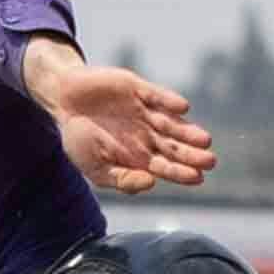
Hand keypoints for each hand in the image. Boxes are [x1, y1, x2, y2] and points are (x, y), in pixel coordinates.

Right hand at [19, 38, 216, 195]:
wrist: (64, 101)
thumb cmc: (79, 138)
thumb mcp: (95, 168)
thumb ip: (122, 179)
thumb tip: (150, 184)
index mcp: (138, 156)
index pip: (165, 167)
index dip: (181, 173)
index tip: (198, 178)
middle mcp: (146, 134)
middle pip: (174, 147)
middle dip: (192, 155)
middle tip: (210, 161)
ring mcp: (144, 111)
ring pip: (171, 123)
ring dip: (188, 131)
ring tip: (205, 140)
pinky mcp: (138, 89)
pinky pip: (157, 96)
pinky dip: (169, 101)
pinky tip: (182, 109)